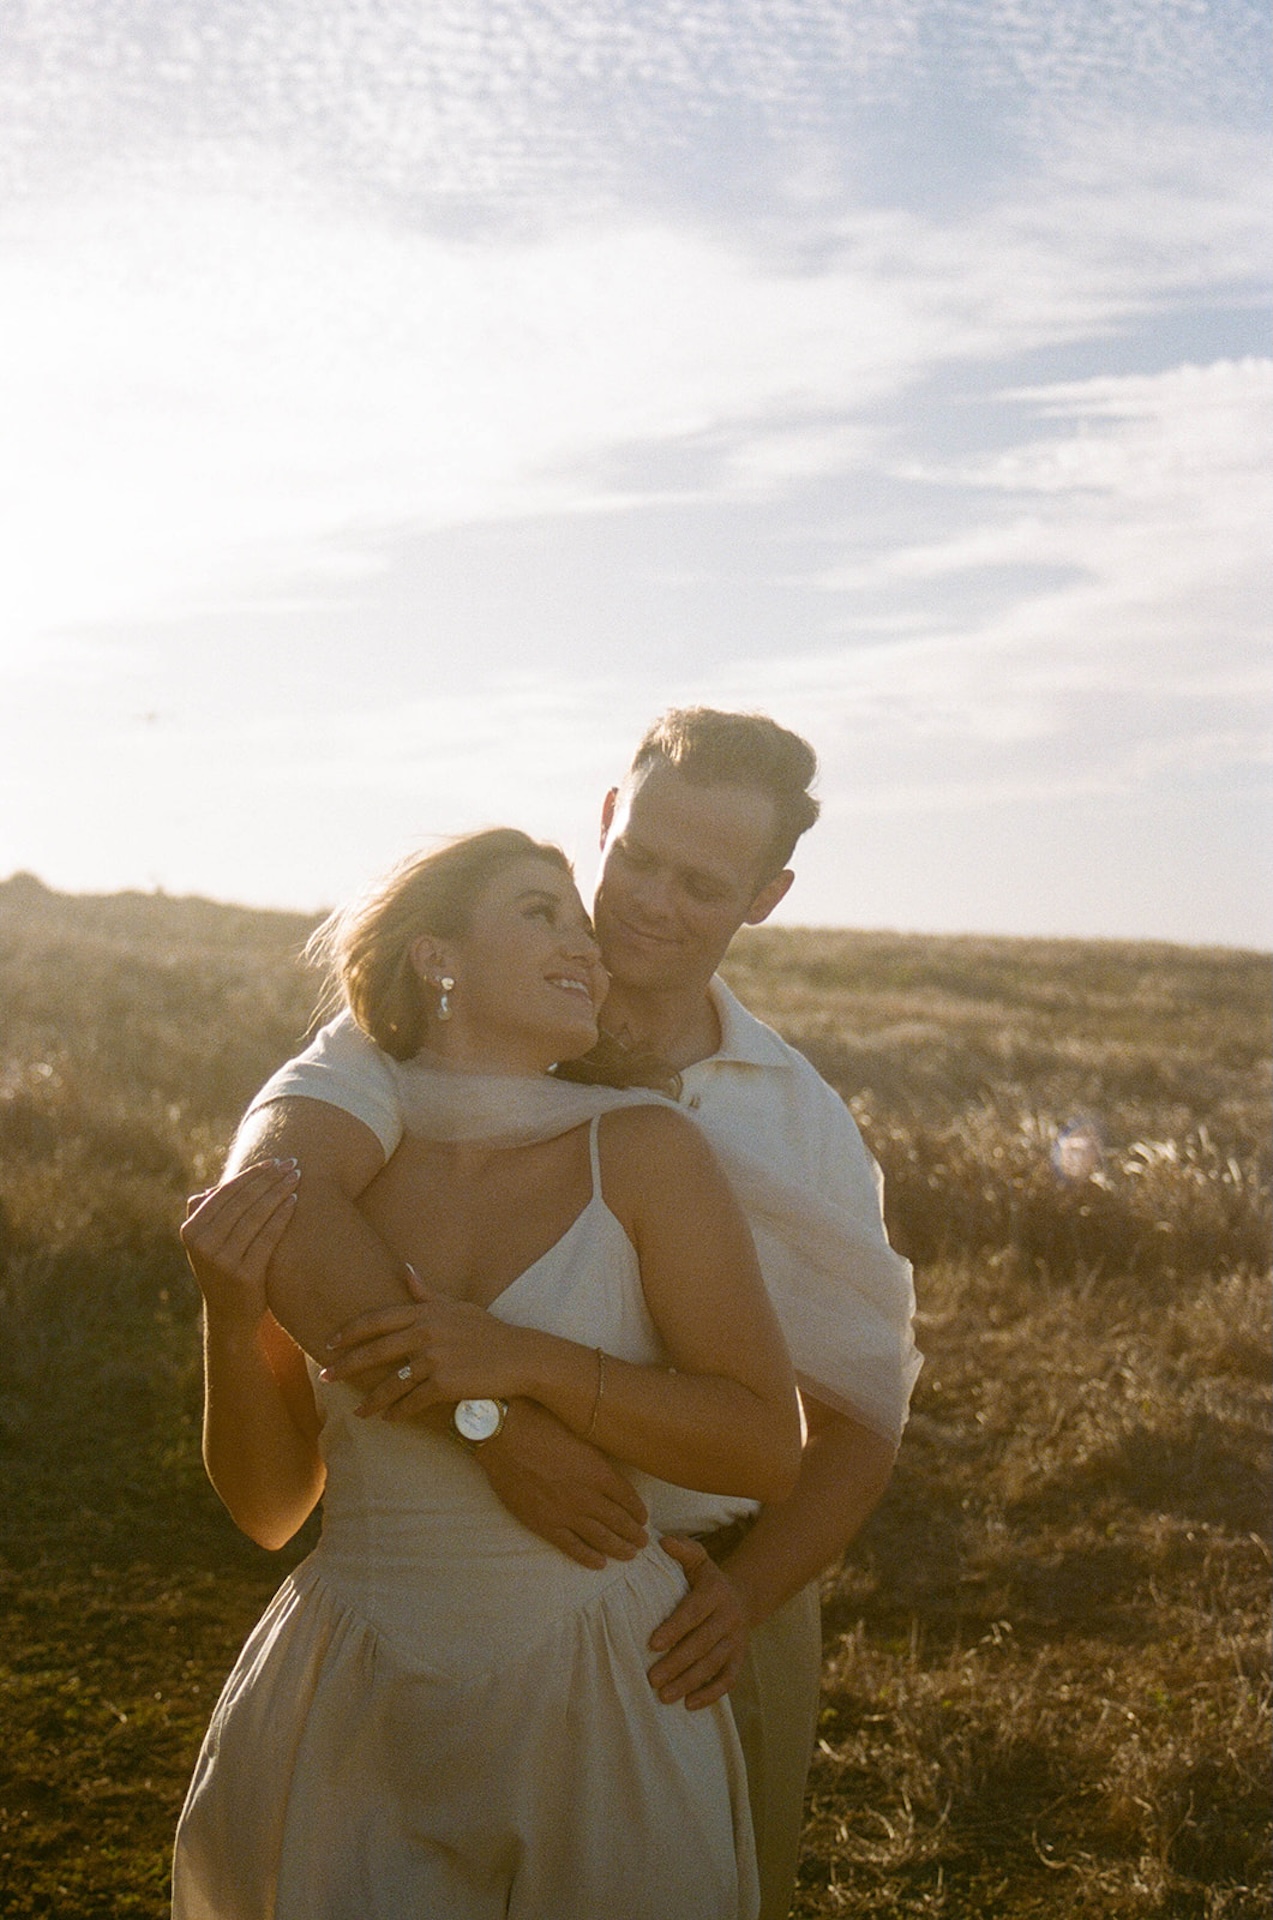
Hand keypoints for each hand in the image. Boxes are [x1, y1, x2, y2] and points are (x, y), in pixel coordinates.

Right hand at [180, 1160, 299, 1323]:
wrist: (229, 1315)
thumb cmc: (223, 1269)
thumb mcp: (206, 1243)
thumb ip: (207, 1214)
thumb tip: (214, 1187)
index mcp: (191, 1231)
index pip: (226, 1193)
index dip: (252, 1174)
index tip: (274, 1161)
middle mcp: (202, 1244)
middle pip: (242, 1201)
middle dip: (269, 1178)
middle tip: (292, 1163)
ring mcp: (222, 1261)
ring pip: (256, 1215)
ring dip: (278, 1192)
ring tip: (296, 1177)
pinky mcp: (243, 1274)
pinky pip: (267, 1237)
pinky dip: (282, 1215)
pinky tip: (295, 1201)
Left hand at [319, 1272, 533, 1415]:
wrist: (519, 1357)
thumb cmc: (487, 1331)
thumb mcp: (457, 1306)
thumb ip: (426, 1293)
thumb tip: (405, 1268)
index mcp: (425, 1312)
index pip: (377, 1320)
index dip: (350, 1332)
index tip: (329, 1343)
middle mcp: (426, 1332)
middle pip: (375, 1351)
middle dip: (346, 1366)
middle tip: (326, 1377)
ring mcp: (434, 1358)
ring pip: (391, 1383)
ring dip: (371, 1401)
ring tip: (359, 1413)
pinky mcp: (445, 1383)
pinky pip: (412, 1401)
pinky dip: (399, 1412)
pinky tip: (390, 1419)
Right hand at [478, 1399, 648, 1569]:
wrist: (503, 1436)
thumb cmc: (541, 1422)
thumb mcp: (580, 1431)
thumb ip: (597, 1454)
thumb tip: (609, 1465)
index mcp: (599, 1471)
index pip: (628, 1498)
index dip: (638, 1511)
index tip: (644, 1518)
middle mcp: (587, 1496)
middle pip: (619, 1521)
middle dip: (634, 1534)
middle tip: (643, 1542)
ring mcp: (566, 1512)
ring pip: (601, 1538)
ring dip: (619, 1548)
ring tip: (630, 1555)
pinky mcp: (544, 1524)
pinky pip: (571, 1546)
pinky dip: (588, 1557)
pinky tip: (600, 1564)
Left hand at [647, 1537, 749, 1709]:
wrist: (744, 1596)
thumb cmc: (708, 1579)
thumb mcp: (699, 1560)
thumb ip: (683, 1550)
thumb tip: (662, 1542)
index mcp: (716, 1591)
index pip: (693, 1612)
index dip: (674, 1628)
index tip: (652, 1644)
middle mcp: (729, 1616)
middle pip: (702, 1643)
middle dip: (677, 1663)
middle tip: (652, 1678)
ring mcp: (736, 1639)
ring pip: (714, 1664)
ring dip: (689, 1682)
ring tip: (664, 1695)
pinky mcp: (740, 1658)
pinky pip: (728, 1680)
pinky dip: (711, 1694)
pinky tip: (690, 1704)